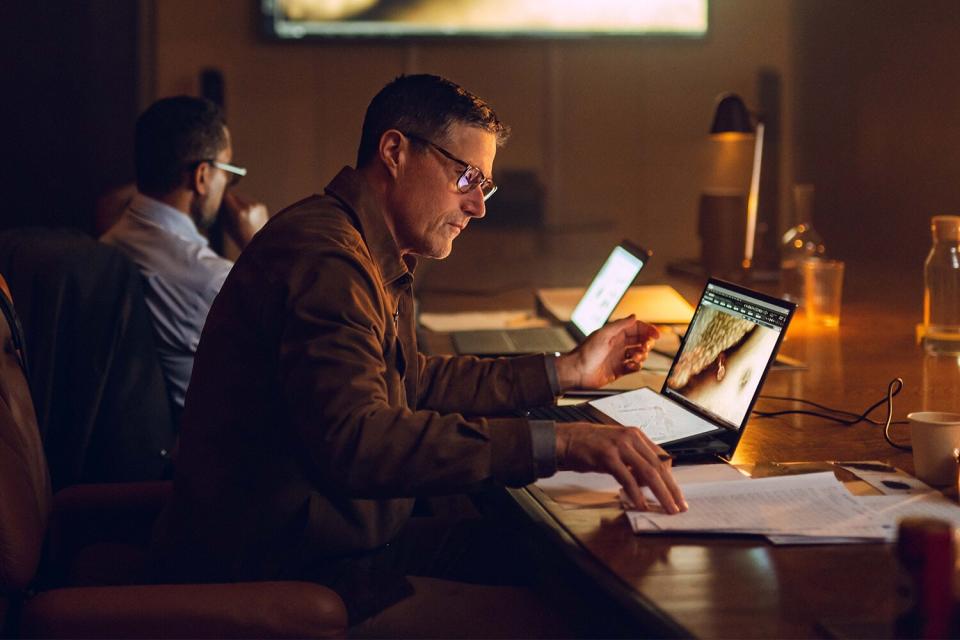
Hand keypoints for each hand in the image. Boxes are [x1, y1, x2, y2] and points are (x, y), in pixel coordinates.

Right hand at [221, 191, 268, 248]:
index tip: (220, 199)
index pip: (227, 196)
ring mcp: (257, 206)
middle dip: (231, 201)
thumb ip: (223, 212)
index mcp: (239, 212)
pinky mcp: (262, 206)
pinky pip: (250, 202)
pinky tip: (248, 216)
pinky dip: (247, 206)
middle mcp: (249, 207)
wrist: (258, 242)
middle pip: (235, 195)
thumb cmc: (242, 238)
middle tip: (230, 211)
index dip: (222, 198)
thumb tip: (220, 201)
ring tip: (240, 216)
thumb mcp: (227, 226)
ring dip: (239, 203)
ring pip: (243, 198)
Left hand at [555, 315, 659, 389]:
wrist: (576, 372)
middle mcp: (618, 345)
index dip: (648, 330)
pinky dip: (636, 366)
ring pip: (639, 354)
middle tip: (645, 347)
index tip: (656, 335)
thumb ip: (619, 325)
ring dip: (642, 355)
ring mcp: (618, 358)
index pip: (636, 329)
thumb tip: (634, 316)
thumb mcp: (603, 334)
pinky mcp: (619, 370)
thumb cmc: (585, 353)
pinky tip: (631, 366)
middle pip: (640, 341)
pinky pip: (633, 367)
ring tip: (636, 357)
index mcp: (614, 334)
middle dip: (646, 343)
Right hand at [555, 422, 686, 513]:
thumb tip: (649, 483)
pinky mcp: (607, 456)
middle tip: (680, 506)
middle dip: (672, 489)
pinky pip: (627, 478)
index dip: (672, 479)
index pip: (663, 458)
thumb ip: (634, 462)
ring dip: (661, 493)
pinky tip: (641, 504)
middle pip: (660, 466)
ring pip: (648, 473)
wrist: (567, 440)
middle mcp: (632, 438)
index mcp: (637, 436)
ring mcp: (620, 446)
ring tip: (667, 508)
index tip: (677, 495)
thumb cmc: (591, 446)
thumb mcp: (618, 449)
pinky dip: (636, 493)